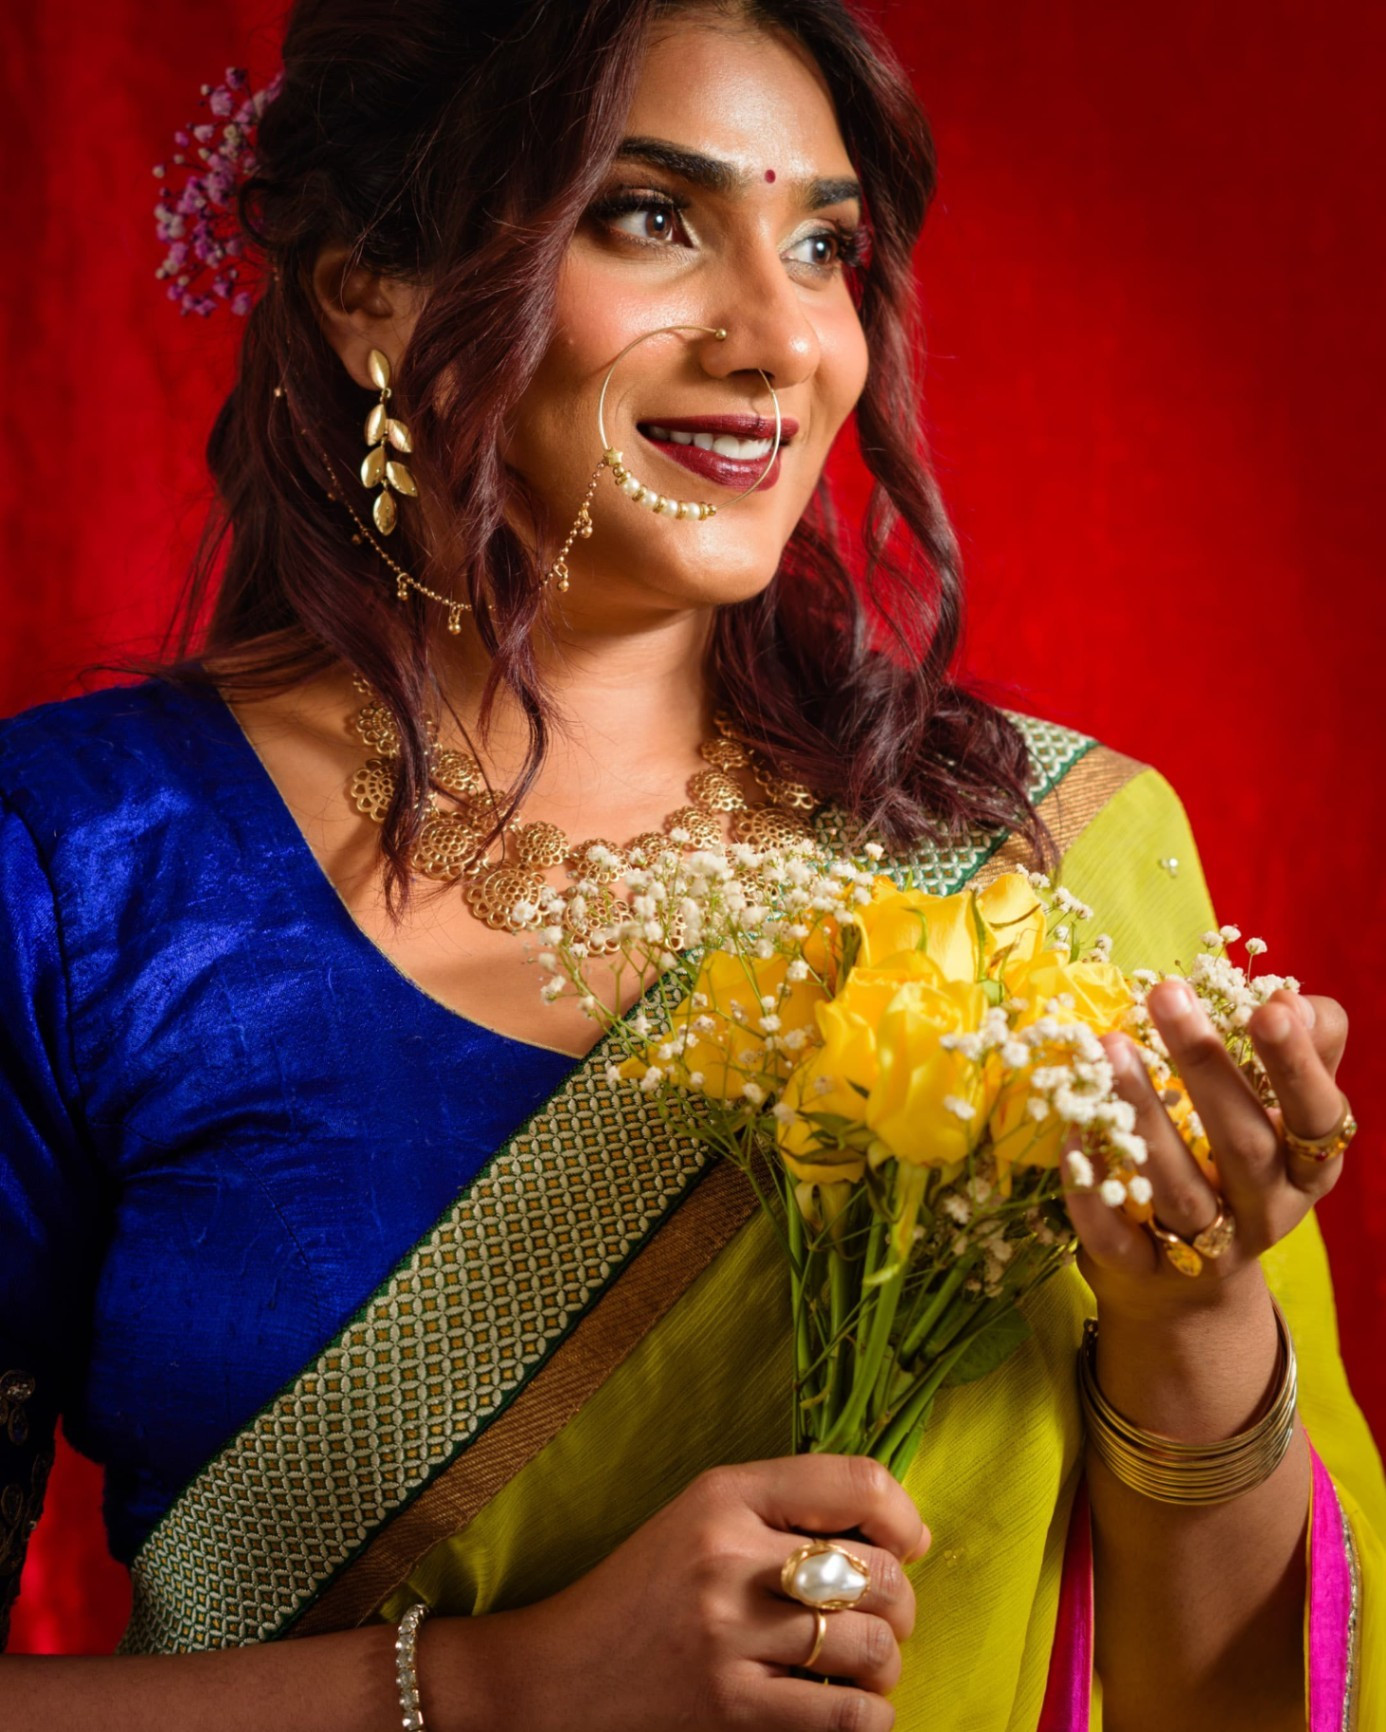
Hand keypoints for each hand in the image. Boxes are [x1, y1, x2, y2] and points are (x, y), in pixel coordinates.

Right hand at [449, 1454, 928, 1731]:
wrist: (555, 1678)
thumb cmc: (641, 1594)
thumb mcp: (700, 1519)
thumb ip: (783, 1512)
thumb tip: (902, 1535)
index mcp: (723, 1494)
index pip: (856, 1482)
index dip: (904, 1517)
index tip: (909, 1545)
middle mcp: (728, 1556)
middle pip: (877, 1574)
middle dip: (901, 1604)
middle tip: (882, 1620)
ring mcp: (728, 1637)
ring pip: (872, 1646)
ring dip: (886, 1665)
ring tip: (863, 1668)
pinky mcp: (730, 1710)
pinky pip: (846, 1715)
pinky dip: (869, 1716)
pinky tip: (852, 1709)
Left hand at [1067, 980, 1349, 1320]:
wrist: (1191, 1290)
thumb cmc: (1236, 1167)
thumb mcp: (1280, 1115)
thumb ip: (1301, 1052)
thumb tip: (1290, 998)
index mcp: (1307, 1167)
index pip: (1317, 1114)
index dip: (1297, 1064)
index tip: (1269, 1007)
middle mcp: (1265, 1210)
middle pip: (1244, 1144)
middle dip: (1206, 1066)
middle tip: (1167, 993)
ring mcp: (1205, 1248)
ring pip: (1177, 1187)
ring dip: (1143, 1114)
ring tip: (1110, 1046)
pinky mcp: (1143, 1271)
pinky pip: (1115, 1233)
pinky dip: (1092, 1185)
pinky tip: (1073, 1132)